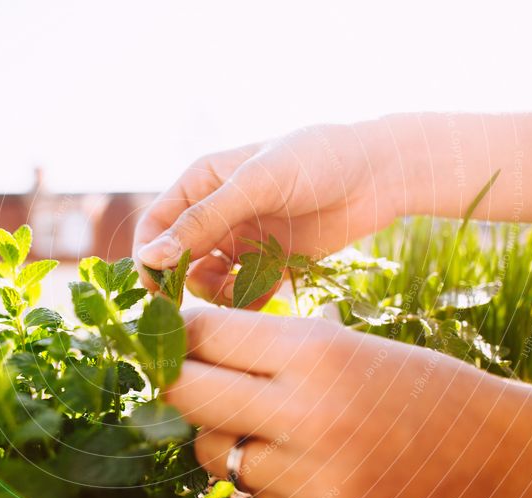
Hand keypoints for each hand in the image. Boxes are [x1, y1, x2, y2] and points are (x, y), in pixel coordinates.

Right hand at [134, 113, 531, 304]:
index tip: (157, 288)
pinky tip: (266, 295)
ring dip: (219, 294)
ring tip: (246, 291)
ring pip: (209, 281)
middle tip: (200, 302)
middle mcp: (218, 214)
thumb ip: (204, 221)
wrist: (381, 173)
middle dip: (184, 283)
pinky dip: (248, 300)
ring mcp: (244, 240)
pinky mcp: (271, 264)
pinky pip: (244, 292)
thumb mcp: (255, 184)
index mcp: (203, 183)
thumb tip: (151, 257)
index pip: (156, 226)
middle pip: (179, 259)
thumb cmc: (315, 161)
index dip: (150, 257)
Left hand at [166, 308, 531, 497]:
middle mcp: (304, 416)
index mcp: (315, 353)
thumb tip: (191, 346)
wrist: (494, 463)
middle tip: (185, 371)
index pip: (203, 334)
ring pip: (209, 448)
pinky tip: (299, 460)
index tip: (177, 334)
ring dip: (219, 431)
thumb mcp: (344, 345)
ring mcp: (308, 480)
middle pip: (185, 391)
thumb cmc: (418, 388)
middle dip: (177, 377)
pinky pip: (251, 490)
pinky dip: (260, 471)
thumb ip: (266, 347)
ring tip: (262, 421)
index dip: (182, 331)